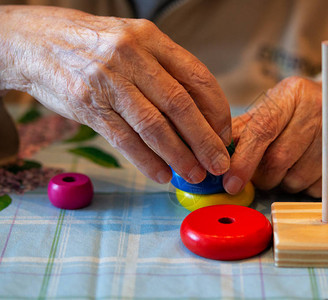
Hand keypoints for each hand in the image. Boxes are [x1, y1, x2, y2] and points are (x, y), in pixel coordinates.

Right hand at [0, 5, 230, 183]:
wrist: (37, 41)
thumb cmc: (94, 46)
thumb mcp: (133, 44)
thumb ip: (164, 71)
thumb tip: (199, 113)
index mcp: (151, 39)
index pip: (197, 78)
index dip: (217, 111)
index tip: (224, 134)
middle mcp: (132, 56)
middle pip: (180, 105)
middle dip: (205, 140)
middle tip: (219, 164)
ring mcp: (108, 81)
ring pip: (154, 126)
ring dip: (179, 156)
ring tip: (194, 174)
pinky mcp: (88, 106)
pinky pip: (124, 140)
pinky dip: (147, 161)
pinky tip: (162, 174)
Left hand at [223, 76, 327, 196]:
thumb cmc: (300, 113)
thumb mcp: (273, 108)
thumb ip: (244, 128)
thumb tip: (216, 151)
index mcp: (293, 94)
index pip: (263, 130)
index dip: (244, 160)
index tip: (231, 182)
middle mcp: (320, 110)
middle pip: (280, 159)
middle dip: (264, 176)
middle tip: (262, 174)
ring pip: (297, 179)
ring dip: (284, 182)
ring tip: (289, 167)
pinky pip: (317, 189)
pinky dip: (305, 187)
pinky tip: (309, 170)